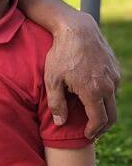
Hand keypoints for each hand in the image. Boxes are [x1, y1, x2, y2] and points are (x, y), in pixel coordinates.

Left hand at [45, 12, 119, 137]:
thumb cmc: (61, 54)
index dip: (93, 131)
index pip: (99, 120)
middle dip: (103, 127)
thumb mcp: (52, 79)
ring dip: (105, 111)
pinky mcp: (115, 68)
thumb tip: (61, 122)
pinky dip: (106, 96)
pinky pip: (113, 87)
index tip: (87, 136)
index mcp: (93, 91)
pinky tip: (94, 97)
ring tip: (92, 115)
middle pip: (112, 114)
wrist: (77, 29)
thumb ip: (56, 104)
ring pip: (113, 100)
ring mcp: (114, 76)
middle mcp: (109, 85)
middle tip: (93, 133)